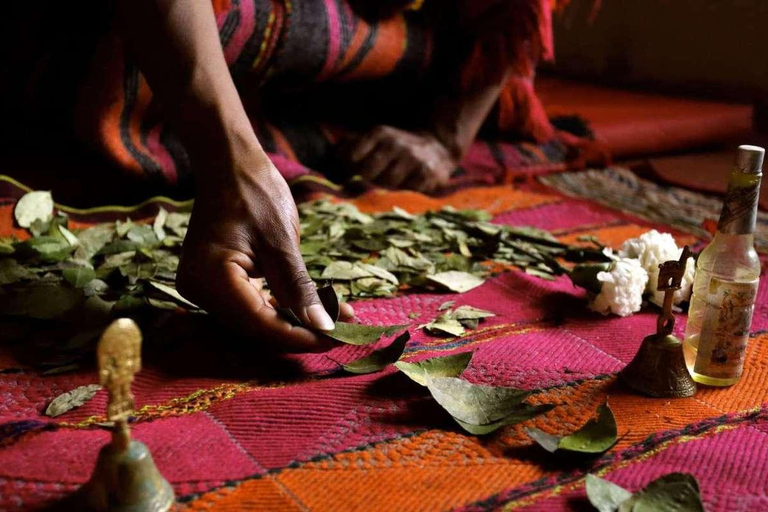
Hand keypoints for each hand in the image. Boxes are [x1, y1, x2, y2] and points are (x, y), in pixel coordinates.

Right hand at [177, 148, 352, 351]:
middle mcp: (199, 290)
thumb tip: (323, 326)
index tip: (338, 338)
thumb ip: (299, 288)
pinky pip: (251, 304)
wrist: (229, 164)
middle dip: (301, 330)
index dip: (301, 336)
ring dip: (294, 320)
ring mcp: (204, 287)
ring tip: (336, 319)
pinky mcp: (216, 282)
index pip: (260, 324)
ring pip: (256, 318)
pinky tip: (311, 308)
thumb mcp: (282, 241)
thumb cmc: (254, 192)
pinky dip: (281, 306)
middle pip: (257, 326)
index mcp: (210, 279)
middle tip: (343, 330)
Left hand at [340, 126, 456, 193]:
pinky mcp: (427, 173)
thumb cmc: (398, 147)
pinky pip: (407, 189)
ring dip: (388, 186)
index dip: (349, 168)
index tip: (353, 171)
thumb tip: (333, 155)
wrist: (438, 146)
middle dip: (369, 179)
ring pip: (387, 184)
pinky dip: (408, 188)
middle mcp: (395, 143)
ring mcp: (411, 158)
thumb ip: (354, 144)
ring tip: (394, 178)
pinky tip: (411, 180)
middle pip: (367, 173)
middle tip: (376, 178)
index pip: (351, 156)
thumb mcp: (378, 138)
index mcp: (379, 133)